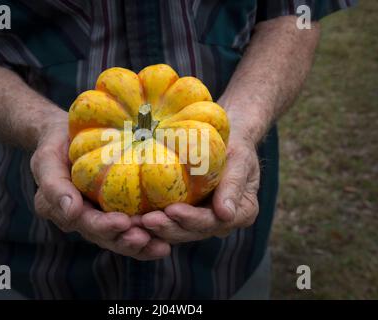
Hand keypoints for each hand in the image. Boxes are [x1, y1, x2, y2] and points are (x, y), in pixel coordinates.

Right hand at [30, 114, 170, 259]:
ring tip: (161, 245)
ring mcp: (102, 215)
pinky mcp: (119, 208)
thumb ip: (54, 187)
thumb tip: (72, 212)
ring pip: (121, 237)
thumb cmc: (55, 145)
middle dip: (126, 240)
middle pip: (106, 236)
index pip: (85, 223)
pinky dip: (149, 234)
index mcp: (64, 212)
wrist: (66, 135)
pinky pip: (134, 226)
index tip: (124, 222)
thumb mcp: (46, 160)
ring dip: (141, 244)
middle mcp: (83, 219)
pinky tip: (166, 240)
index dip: (104, 227)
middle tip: (146, 238)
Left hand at [141, 134, 259, 242]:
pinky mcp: (187, 214)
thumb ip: (234, 185)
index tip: (171, 210)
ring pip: (179, 231)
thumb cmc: (236, 144)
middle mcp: (222, 221)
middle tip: (146, 220)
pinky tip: (135, 218)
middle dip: (169, 227)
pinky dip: (154, 222)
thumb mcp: (240, 158)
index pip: (214, 221)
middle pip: (193, 231)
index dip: (191, 219)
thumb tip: (226, 214)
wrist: (227, 138)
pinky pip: (170, 222)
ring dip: (157, 229)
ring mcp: (204, 220)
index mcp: (241, 212)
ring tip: (136, 222)